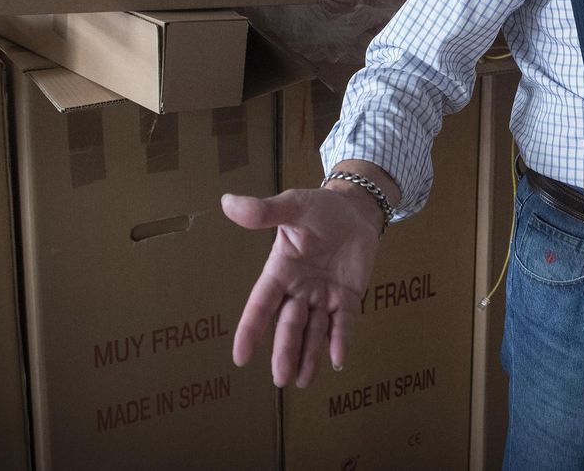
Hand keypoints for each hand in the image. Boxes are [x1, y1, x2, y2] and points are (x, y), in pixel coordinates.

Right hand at [221, 185, 382, 387]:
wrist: (355, 209)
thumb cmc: (319, 207)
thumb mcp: (293, 205)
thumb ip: (265, 211)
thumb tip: (228, 202)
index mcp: (280, 270)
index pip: (262, 303)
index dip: (251, 329)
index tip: (240, 356)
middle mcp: (299, 289)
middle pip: (289, 324)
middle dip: (284, 350)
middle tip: (280, 378)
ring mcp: (323, 295)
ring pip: (313, 330)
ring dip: (309, 355)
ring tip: (303, 380)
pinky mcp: (347, 296)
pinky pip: (344, 322)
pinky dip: (340, 340)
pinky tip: (338, 360)